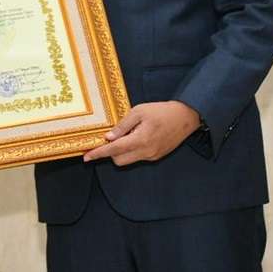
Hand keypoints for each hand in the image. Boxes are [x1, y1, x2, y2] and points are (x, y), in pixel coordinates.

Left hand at [82, 101, 200, 165]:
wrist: (185, 117)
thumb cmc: (162, 111)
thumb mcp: (139, 111)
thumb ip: (123, 125)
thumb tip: (109, 137)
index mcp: (140, 140)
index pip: (114, 150)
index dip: (99, 154)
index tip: (86, 157)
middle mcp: (146, 152)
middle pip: (119, 160)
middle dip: (111, 152)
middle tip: (111, 137)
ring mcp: (152, 156)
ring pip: (128, 160)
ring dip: (122, 151)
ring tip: (129, 133)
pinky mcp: (156, 156)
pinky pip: (138, 157)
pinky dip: (132, 150)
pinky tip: (138, 136)